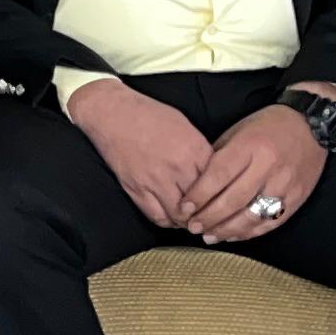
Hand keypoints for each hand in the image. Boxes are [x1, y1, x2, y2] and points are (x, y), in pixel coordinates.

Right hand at [63, 77, 208, 229]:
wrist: (111, 113)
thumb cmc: (148, 114)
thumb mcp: (184, 125)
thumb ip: (200, 151)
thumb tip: (212, 171)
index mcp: (193, 149)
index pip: (218, 183)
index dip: (223, 194)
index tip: (223, 199)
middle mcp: (177, 168)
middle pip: (202, 203)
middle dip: (208, 211)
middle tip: (210, 214)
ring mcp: (155, 181)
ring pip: (181, 216)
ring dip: (188, 220)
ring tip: (191, 219)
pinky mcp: (137, 190)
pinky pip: (157, 216)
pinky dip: (167, 221)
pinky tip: (171, 217)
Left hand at [177, 103, 327, 243]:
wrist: (310, 125)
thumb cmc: (267, 127)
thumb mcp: (238, 131)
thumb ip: (219, 157)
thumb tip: (196, 185)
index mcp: (249, 147)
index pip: (219, 175)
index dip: (199, 195)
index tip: (184, 207)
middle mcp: (268, 167)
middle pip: (234, 200)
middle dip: (209, 217)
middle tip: (192, 227)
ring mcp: (285, 185)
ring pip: (252, 216)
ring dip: (228, 229)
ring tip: (209, 236)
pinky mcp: (297, 198)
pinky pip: (271, 222)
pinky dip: (250, 232)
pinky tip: (234, 235)